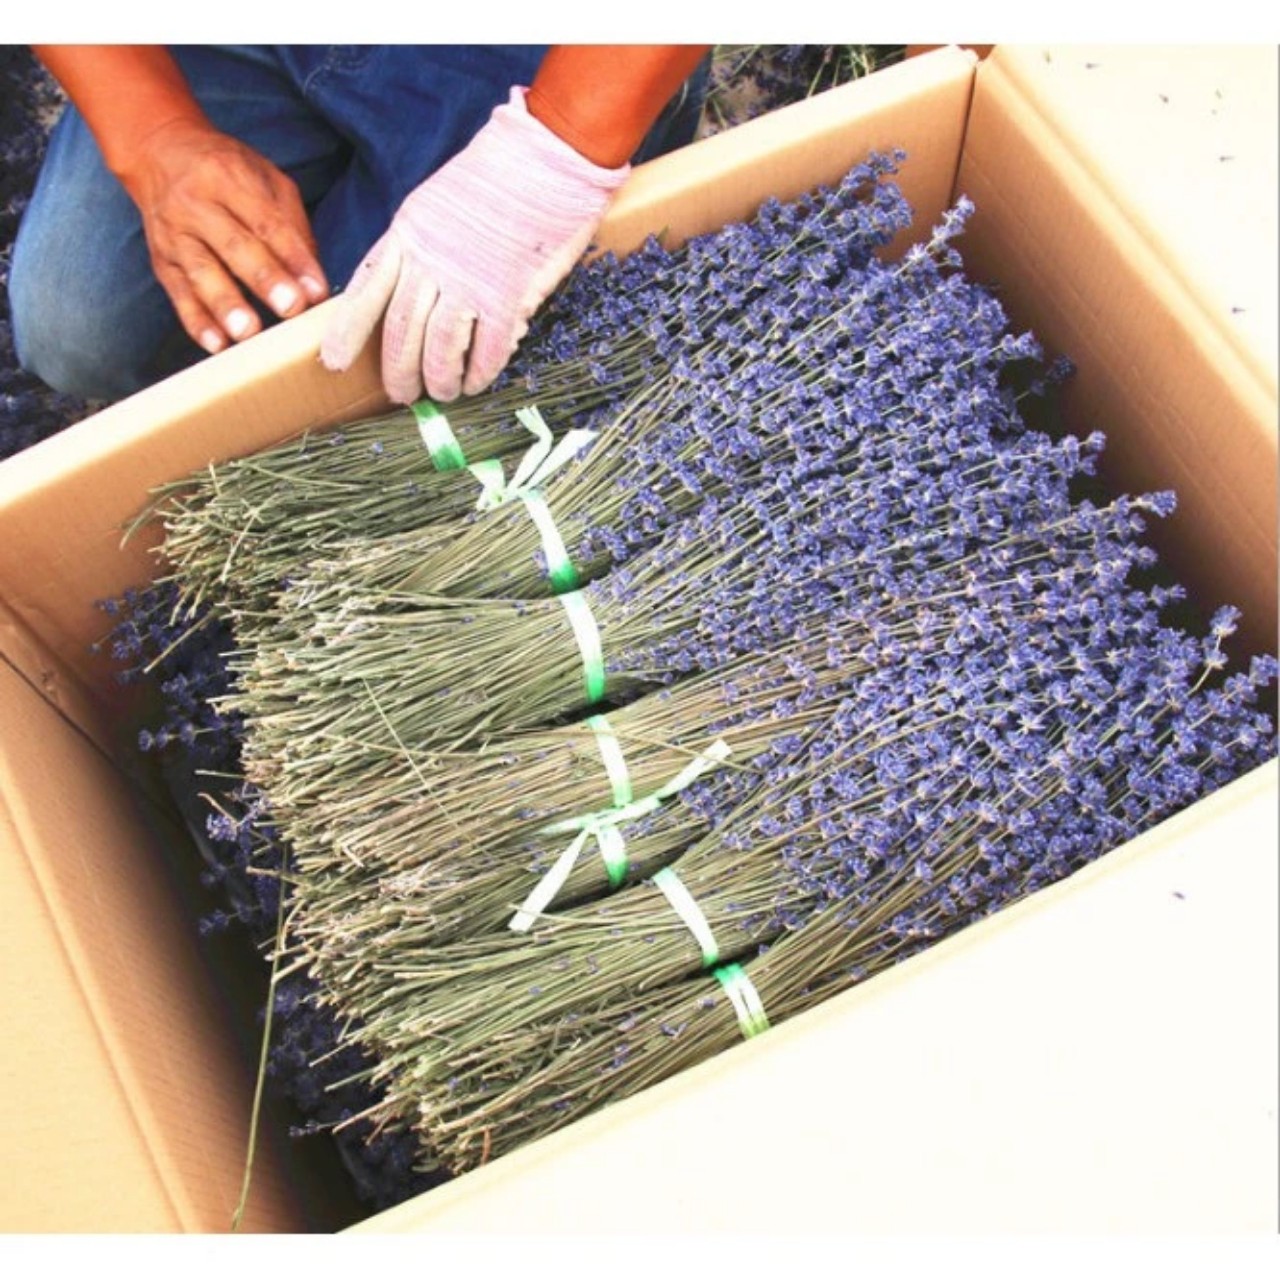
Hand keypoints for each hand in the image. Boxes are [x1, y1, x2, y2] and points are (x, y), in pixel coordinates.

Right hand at [119, 118, 328, 353]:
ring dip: (226, 305)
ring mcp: (175, 235)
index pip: (267, 222)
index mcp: (228, 178)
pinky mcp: (162, 262)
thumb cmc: (225, 171)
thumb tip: (312, 276)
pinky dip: (196, 321)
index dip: (293, 257)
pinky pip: (178, 294)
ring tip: (248, 332)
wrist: (158, 153)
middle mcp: (196, 205)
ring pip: (201, 272)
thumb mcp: (265, 178)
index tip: (316, 290)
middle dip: (264, 279)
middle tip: (291, 307)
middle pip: (233, 246)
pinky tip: (217, 344)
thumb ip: (292, 224)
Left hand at [321, 87, 629, 403]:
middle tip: (402, 396)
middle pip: (401, 330)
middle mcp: (430, 260)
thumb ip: (424, 246)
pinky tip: (478, 383)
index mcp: (407, 234)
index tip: (334, 363)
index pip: (367, 290)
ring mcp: (467, 280)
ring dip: (441, 378)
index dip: (348, 331)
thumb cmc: (498, 177)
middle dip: (398, 372)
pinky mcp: (506, 295)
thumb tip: (421, 292)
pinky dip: (481, 371)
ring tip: (444, 394)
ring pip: (439, 346)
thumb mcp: (437, 203)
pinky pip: (487, 347)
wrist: (545, 155)